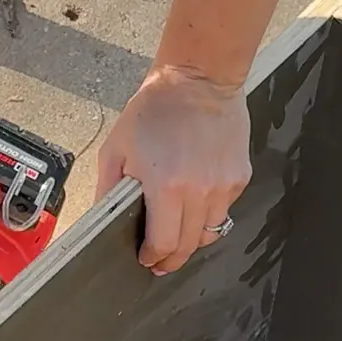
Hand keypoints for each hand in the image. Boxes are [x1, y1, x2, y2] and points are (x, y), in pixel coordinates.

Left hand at [95, 66, 251, 273]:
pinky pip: (223, 211)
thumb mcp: (115, 149)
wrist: (198, 79)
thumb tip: (102, 224)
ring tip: (178, 233)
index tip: (147, 260)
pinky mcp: (239, 177)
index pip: (163, 244)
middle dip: (171, 258)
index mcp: (166, 187)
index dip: (153, 258)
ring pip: (210, 234)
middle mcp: (200, 191)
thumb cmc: (155, 110)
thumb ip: (108, 192)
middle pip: (188, 246)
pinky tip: (195, 200)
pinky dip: (209, 214)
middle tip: (160, 261)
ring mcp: (224, 186)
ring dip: (192, 239)